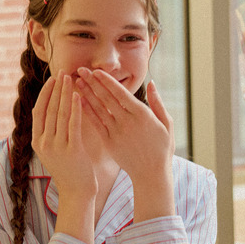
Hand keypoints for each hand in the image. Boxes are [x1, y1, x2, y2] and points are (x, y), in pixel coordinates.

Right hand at [32, 71, 96, 241]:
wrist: (77, 193)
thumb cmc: (70, 171)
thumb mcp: (55, 151)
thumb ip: (52, 133)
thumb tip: (55, 112)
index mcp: (37, 142)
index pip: (39, 111)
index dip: (45, 94)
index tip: (53, 79)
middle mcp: (43, 143)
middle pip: (48, 109)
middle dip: (56, 89)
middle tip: (63, 72)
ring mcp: (56, 147)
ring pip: (60, 114)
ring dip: (65, 94)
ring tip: (70, 78)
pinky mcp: (71, 150)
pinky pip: (72, 124)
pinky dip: (75, 108)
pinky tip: (78, 96)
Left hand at [77, 69, 175, 219]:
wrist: (151, 174)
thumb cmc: (162, 149)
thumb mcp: (167, 124)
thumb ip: (158, 103)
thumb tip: (151, 83)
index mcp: (142, 115)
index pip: (121, 93)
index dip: (107, 81)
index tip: (96, 71)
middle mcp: (128, 122)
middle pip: (107, 98)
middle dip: (92, 82)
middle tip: (80, 69)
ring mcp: (117, 133)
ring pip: (99, 109)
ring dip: (86, 94)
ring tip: (77, 81)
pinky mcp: (109, 142)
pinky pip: (96, 124)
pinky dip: (87, 112)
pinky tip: (79, 102)